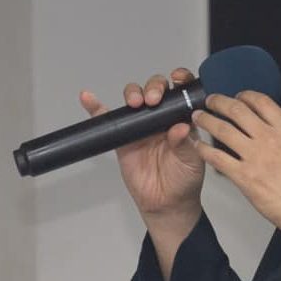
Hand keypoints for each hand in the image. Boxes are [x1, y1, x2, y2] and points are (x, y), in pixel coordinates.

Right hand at [79, 69, 204, 219]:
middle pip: (154, 89)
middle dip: (153, 87)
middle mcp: (161, 118)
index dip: (180, 79)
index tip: (177, 77)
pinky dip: (96, 108)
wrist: (166, 203)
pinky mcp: (123, 138)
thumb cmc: (184, 180)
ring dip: (132, 94)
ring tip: (135, 102)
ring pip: (133, 99)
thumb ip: (185, 144)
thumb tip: (180, 128)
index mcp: (181, 118)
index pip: (180, 92)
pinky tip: (89, 98)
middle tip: (153, 100)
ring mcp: (141, 126)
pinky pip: (107, 120)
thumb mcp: (191, 161)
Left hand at [191, 92, 280, 249]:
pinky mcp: (244, 177)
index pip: (261, 102)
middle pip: (237, 110)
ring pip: (222, 130)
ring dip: (206, 120)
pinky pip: (217, 158)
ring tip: (197, 117)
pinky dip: (204, 149)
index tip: (237, 96)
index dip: (245, 95)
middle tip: (210, 101)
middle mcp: (269, 139)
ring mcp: (255, 157)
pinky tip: (197, 146)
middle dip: (219, 102)